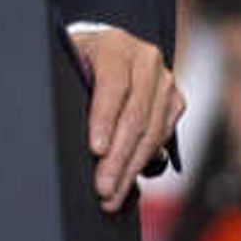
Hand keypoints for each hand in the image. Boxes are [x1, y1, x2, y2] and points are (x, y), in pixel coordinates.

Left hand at [76, 25, 181, 211]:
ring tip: (112, 194)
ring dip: (131, 168)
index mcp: (116, 46)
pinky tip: (128, 180)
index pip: (113, 86)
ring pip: (151, 132)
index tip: (95, 149)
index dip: (104, 120)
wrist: (105, 49)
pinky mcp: (174, 101)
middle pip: (135, 116)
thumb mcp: (67, 64)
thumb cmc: (80, 60)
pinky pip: (161, 136)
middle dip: (118, 158)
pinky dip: (144, 161)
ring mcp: (164, 81)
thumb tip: (67, 129)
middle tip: (103, 187)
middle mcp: (146, 60)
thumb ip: (71, 89)